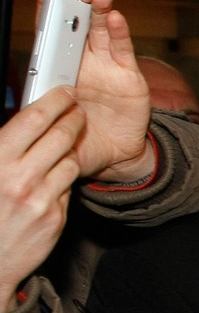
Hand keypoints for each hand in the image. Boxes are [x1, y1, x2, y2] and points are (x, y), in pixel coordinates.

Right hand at [0, 88, 87, 309]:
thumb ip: (5, 145)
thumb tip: (19, 121)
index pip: (34, 120)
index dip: (55, 102)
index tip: (66, 93)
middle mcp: (20, 179)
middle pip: (62, 136)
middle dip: (73, 119)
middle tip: (77, 112)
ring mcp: (41, 200)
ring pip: (71, 161)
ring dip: (71, 149)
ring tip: (66, 143)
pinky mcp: (56, 218)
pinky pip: (68, 189)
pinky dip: (63, 180)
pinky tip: (53, 178)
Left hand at [34, 0, 153, 182]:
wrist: (115, 156)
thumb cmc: (81, 140)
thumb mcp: (55, 129)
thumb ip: (46, 116)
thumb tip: (33, 109)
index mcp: (58, 71)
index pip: (50, 34)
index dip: (48, 8)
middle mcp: (81, 63)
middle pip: (75, 27)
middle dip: (72, 4)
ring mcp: (106, 67)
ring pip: (101, 32)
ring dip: (98, 12)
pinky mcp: (129, 76)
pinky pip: (123, 50)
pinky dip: (120, 33)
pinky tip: (115, 18)